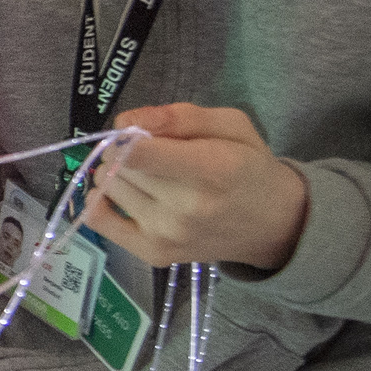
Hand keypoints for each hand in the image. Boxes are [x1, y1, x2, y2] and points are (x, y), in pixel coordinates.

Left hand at [84, 102, 308, 271]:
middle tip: (153, 154)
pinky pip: (99, 220)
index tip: (138, 132)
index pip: (138, 153)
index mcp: (213, 169)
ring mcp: (168, 235)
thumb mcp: (231, 124)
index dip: (126, 136)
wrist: (271, 225)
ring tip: (148, 175)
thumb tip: (126, 122)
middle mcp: (187, 208)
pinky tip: (123, 193)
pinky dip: (102, 200)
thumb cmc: (249, 166)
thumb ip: (179, 116)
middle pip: (120, 166)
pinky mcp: (153, 254)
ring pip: (108, 186)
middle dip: (126, 151)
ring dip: (118, 174)